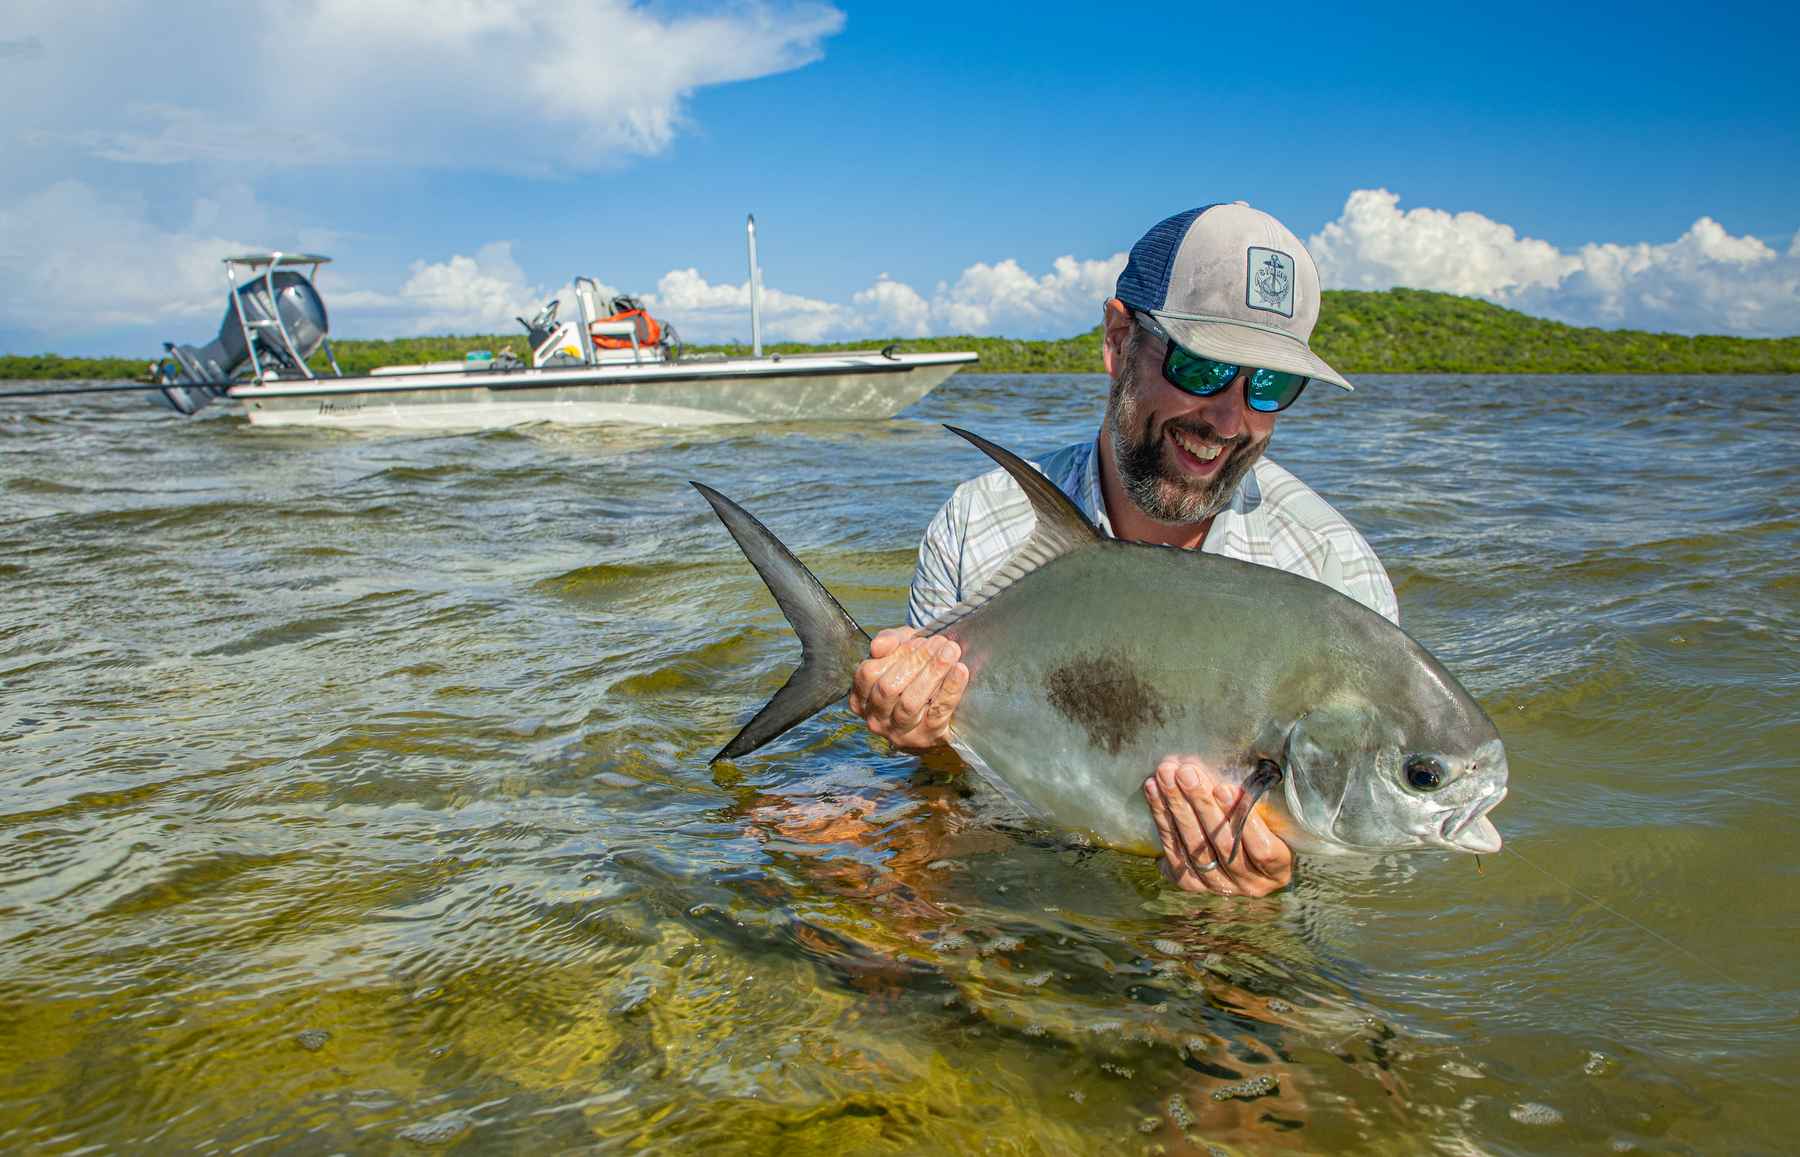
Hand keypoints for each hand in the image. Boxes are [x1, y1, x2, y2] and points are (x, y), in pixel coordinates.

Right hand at [848, 627, 968, 749]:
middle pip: (888, 688)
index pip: (869, 673)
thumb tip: (878, 646)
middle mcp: (876, 718)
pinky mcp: (928, 737)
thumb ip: (888, 641)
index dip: (893, 654)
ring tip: (950, 651)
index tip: (919, 640)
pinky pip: (938, 711)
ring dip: (932, 672)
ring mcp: (900, 732)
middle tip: (939, 642)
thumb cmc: (914, 673)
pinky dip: (950, 688)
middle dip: (915, 661)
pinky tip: (960, 670)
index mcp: (862, 697)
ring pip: (910, 702)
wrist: (938, 710)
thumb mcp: (899, 651)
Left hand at [1143, 756, 1293, 896]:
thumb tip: (1241, 766)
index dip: (1244, 820)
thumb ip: (1259, 799)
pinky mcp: (1189, 882)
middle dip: (1201, 804)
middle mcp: (1249, 883)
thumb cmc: (1264, 824)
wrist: (1239, 852)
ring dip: (1177, 806)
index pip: (1262, 850)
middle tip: (1186, 772)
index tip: (1224, 788)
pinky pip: (1173, 849)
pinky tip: (1154, 789)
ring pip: (1195, 847)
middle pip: (1223, 844)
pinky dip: (1161, 817)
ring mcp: (1217, 885)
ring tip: (1166, 775)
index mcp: (1277, 870)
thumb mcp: (1272, 815)